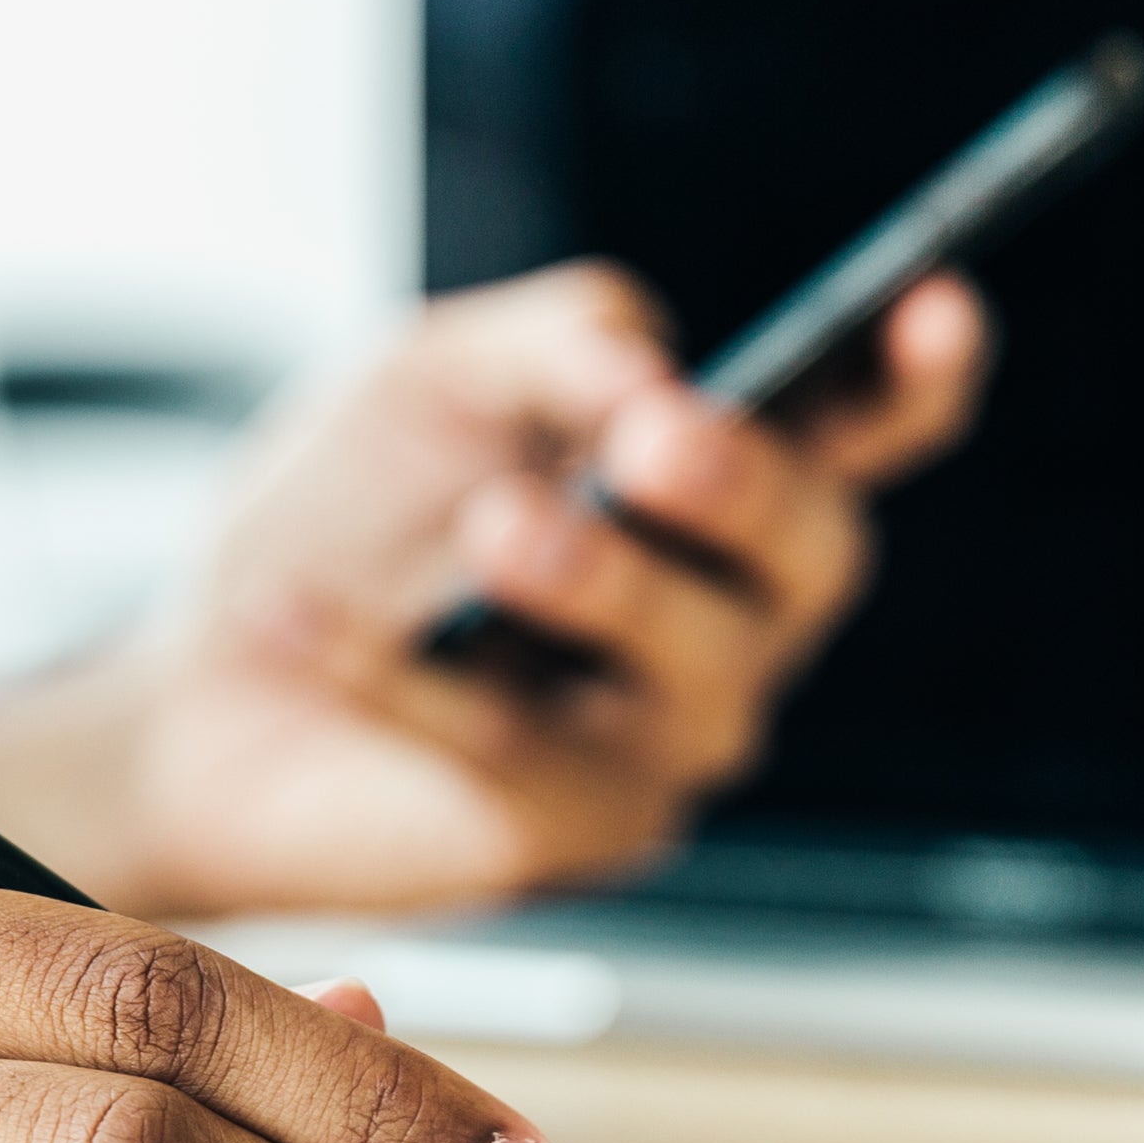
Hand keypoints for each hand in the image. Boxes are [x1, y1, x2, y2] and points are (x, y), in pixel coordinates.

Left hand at [121, 262, 988, 912]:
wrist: (206, 686)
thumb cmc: (346, 520)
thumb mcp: (435, 376)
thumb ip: (554, 340)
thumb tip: (655, 369)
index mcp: (718, 484)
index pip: (864, 430)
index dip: (918, 377)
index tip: (937, 309)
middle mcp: (733, 614)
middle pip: (815, 551)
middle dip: (747, 487)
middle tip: (652, 442)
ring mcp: (670, 734)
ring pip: (702, 664)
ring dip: (604, 581)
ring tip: (496, 527)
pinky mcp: (578, 832)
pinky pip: (523, 751)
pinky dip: (406, 680)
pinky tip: (298, 615)